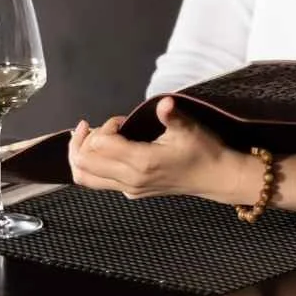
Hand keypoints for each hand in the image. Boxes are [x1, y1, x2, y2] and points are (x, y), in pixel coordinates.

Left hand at [69, 97, 251, 201]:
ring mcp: (129, 189)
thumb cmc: (204, 151)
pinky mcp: (131, 193)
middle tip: (94, 125)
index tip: (122, 119)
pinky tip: (102, 150)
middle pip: (83, 163)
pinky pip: (96, 182)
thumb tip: (164, 102)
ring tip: (87, 138)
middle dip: (82, 140)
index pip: (100, 145)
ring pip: (84, 176)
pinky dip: (89, 165)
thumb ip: (172, 116)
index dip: (105, 127)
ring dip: (79, 155)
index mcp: (142, 162)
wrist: (216, 177)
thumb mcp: (189, 129)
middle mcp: (130, 179)